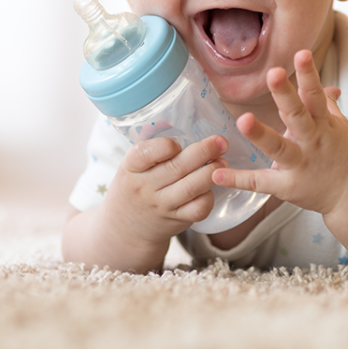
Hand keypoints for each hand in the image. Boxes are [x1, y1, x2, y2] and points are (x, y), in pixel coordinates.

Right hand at [104, 134, 228, 244]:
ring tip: (223, 162)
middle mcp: (145, 187)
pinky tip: (212, 187)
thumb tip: (184, 118)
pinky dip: (209, 196)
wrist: (125, 229)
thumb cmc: (135, 186)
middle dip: (204, 151)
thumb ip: (153, 148)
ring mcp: (161, 205)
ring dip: (212, 172)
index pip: (145, 153)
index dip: (165, 146)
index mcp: (131, 167)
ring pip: (192, 188)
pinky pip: (198, 209)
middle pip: (177, 167)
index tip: (178, 143)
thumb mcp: (132, 166)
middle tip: (220, 141)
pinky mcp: (176, 221)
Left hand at [212, 50, 347, 217]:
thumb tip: (327, 85)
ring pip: (279, 148)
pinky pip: (260, 182)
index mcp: (324, 124)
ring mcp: (300, 164)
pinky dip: (238, 179)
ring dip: (260, 134)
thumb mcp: (340, 127)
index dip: (308, 75)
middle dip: (285, 95)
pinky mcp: (287, 186)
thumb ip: (328, 105)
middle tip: (273, 73)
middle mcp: (312, 141)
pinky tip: (216, 173)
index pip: (315, 95)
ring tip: (241, 119)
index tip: (301, 53)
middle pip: (297, 115)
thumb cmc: (345, 156)